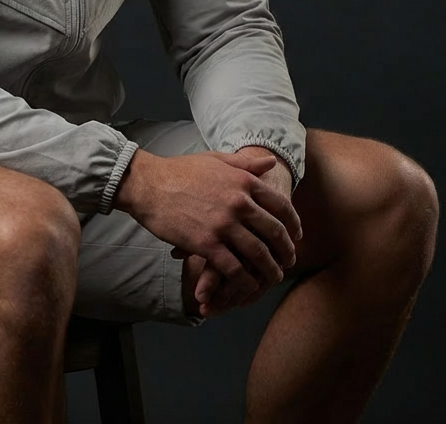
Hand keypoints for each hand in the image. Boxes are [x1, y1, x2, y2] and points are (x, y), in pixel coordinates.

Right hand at [114, 146, 300, 314]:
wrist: (148, 184)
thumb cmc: (180, 170)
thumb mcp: (216, 160)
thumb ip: (245, 163)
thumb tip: (271, 161)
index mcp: (243, 181)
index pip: (281, 206)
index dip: (293, 224)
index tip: (296, 236)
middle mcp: (238, 202)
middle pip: (274, 232)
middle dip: (286, 251)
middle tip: (289, 261)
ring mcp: (223, 224)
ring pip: (258, 254)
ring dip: (270, 270)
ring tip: (274, 277)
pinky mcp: (207, 244)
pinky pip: (234, 268)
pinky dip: (245, 281)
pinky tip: (248, 285)